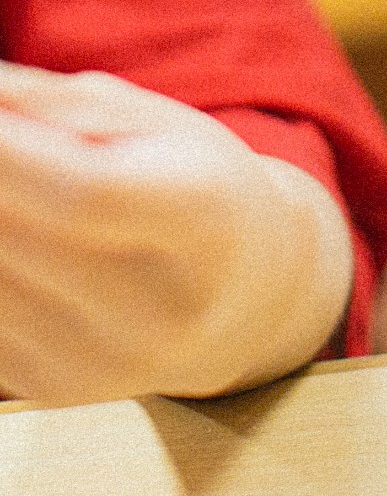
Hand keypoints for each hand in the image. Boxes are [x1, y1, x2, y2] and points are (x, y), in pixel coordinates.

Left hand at [0, 62, 353, 403]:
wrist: (252, 295)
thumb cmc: (199, 185)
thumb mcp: (161, 126)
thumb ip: (58, 106)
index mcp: (206, 220)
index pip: (84, 192)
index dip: (7, 152)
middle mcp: (161, 308)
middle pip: (16, 234)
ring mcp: (106, 360)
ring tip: (19, 195)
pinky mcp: (58, 388)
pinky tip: (23, 244)